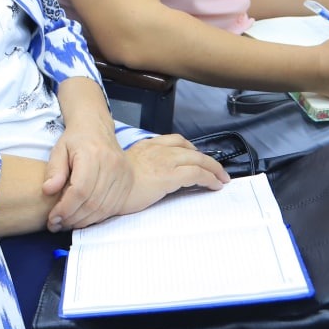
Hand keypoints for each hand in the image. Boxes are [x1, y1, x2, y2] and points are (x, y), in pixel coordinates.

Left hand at [43, 125, 131, 231]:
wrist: (97, 128)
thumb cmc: (75, 139)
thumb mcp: (59, 149)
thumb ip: (54, 170)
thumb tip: (48, 190)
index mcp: (93, 154)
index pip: (80, 190)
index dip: (66, 208)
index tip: (52, 217)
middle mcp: (111, 165)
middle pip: (92, 202)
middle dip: (72, 218)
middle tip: (56, 224)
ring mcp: (122, 174)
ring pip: (103, 208)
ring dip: (83, 221)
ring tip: (66, 223)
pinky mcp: (127, 182)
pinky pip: (112, 208)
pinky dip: (96, 218)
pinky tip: (81, 219)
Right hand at [111, 135, 229, 217]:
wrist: (106, 187)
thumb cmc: (112, 182)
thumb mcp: (125, 166)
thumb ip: (139, 164)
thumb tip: (147, 173)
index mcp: (146, 146)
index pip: (175, 141)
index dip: (190, 148)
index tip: (197, 157)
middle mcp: (158, 150)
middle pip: (190, 149)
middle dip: (207, 159)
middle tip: (217, 170)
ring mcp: (165, 161)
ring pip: (198, 159)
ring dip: (214, 168)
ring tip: (222, 178)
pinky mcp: (170, 176)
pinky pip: (197, 173)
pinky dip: (210, 178)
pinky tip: (215, 185)